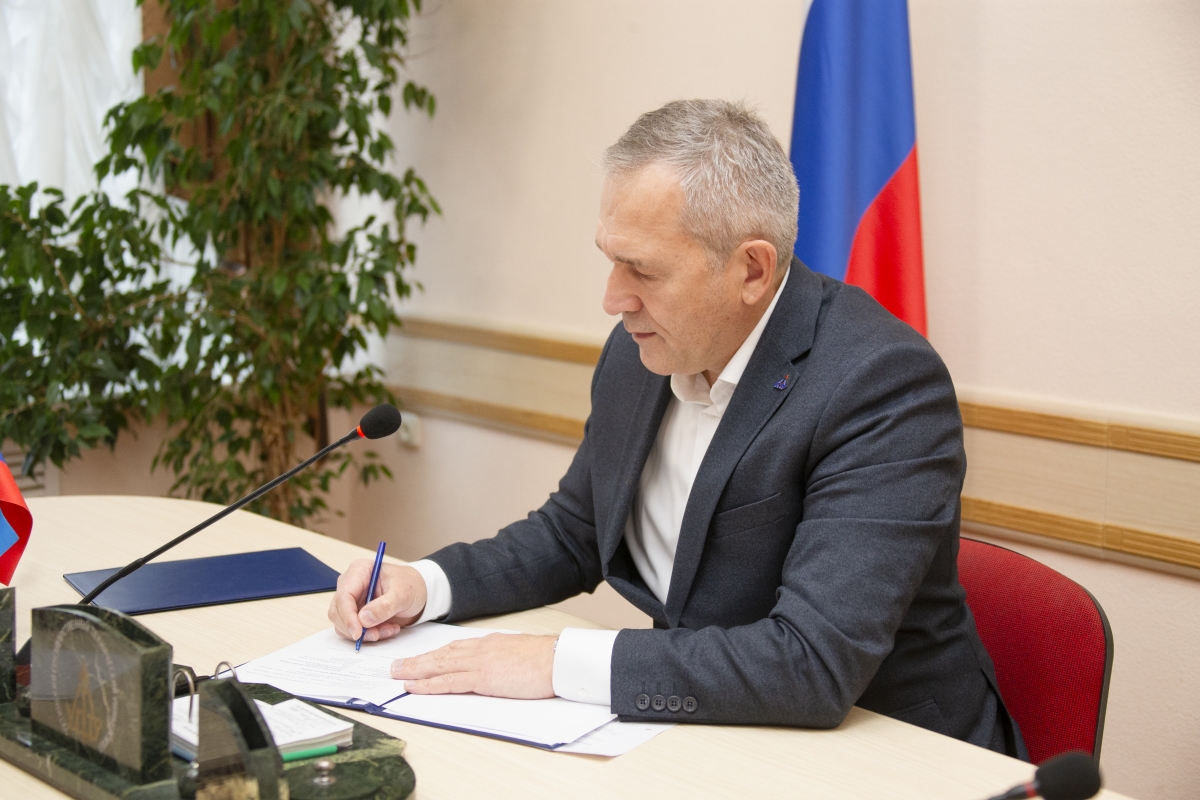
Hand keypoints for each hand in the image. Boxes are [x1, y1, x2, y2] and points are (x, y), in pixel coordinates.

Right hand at [327, 561, 427, 642]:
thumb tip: (363, 619)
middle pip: (338, 612)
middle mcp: (351, 585)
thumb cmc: (411, 585)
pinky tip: (388, 629)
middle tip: (377, 634)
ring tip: (389, 629)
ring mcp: (352, 600)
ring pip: (344, 624)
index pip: (344, 596)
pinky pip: (353, 630)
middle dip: (356, 628)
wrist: (419, 592)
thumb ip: (384, 606)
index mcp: (359, 571)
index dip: (348, 616)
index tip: (358, 633)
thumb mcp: (403, 594)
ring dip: (365, 633)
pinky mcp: (356, 614)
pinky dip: (369, 635)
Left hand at [392, 633, 556, 698]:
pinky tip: (414, 687)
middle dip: (416, 661)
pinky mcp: (482, 677)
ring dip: (415, 670)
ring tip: (396, 675)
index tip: (419, 659)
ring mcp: (479, 663)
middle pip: (441, 655)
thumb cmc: (544, 660)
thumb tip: (494, 669)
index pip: (454, 648)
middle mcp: (479, 650)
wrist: (557, 659)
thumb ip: (501, 660)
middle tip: (396, 666)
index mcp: (488, 644)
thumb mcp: (517, 655)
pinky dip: (428, 684)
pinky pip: (449, 681)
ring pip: (439, 666)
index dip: (433, 655)